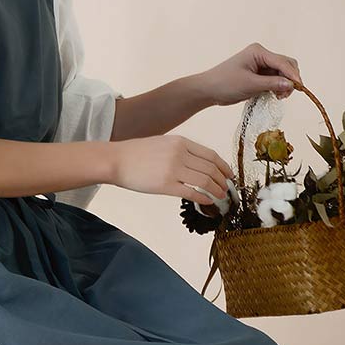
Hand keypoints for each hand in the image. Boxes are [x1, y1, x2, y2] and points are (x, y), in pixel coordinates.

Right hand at [109, 134, 235, 205]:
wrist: (115, 160)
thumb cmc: (135, 154)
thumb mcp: (162, 144)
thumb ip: (180, 150)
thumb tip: (196, 164)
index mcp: (181, 142)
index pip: (210, 155)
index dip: (224, 167)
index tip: (229, 175)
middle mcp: (180, 154)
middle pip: (211, 169)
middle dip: (222, 181)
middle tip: (226, 189)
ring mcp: (173, 170)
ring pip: (204, 181)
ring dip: (215, 190)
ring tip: (219, 197)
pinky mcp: (166, 185)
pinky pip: (191, 192)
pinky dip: (203, 198)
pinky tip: (206, 202)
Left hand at [199, 42, 301, 106]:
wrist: (208, 90)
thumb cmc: (225, 84)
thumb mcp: (250, 85)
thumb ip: (272, 84)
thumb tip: (292, 85)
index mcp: (258, 52)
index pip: (282, 62)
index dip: (292, 75)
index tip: (300, 88)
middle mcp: (261, 55)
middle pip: (285, 65)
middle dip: (289, 79)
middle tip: (286, 95)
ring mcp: (260, 64)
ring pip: (281, 73)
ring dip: (283, 84)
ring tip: (279, 97)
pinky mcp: (258, 74)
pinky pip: (274, 79)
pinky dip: (276, 87)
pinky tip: (274, 95)